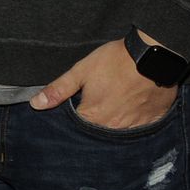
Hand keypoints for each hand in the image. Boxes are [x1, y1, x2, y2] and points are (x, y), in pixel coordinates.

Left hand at [28, 36, 178, 128]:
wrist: (153, 56)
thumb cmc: (116, 61)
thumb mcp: (82, 71)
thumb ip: (59, 89)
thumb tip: (36, 105)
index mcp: (92, 116)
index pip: (76, 127)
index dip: (74, 118)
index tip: (76, 108)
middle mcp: (112, 127)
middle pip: (97, 132)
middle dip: (93, 123)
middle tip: (98, 104)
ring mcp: (133, 126)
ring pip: (117, 132)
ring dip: (112, 123)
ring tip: (113, 107)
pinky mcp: (151, 121)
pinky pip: (138, 129)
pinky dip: (132, 122)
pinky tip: (131, 110)